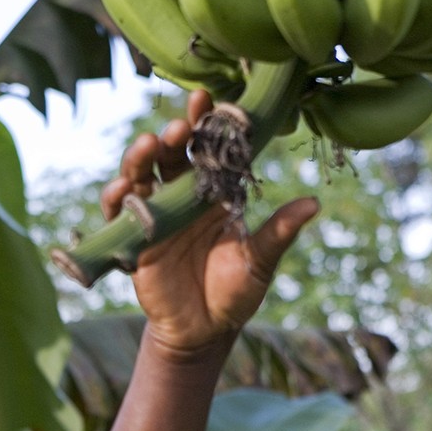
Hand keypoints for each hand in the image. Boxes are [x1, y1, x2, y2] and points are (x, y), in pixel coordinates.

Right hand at [101, 90, 317, 360]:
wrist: (204, 331)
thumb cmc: (235, 292)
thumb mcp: (259, 262)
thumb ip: (278, 232)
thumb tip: (314, 204)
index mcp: (214, 193)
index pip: (210, 150)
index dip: (208, 124)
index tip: (211, 100)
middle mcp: (183, 196)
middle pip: (171, 154)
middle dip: (173, 135)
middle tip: (181, 125)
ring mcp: (155, 214)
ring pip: (142, 174)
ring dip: (141, 157)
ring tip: (148, 145)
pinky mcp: (133, 237)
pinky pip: (118, 211)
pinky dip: (117, 197)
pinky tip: (123, 189)